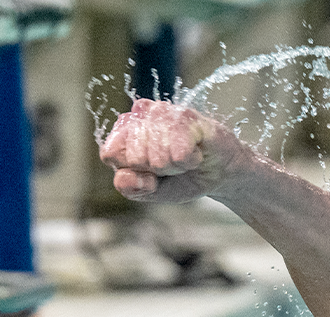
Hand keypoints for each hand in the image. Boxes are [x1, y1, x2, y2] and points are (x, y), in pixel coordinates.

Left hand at [99, 99, 251, 203]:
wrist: (219, 175)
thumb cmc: (183, 179)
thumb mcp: (152, 192)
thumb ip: (132, 188)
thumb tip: (123, 176)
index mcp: (124, 134)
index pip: (109, 152)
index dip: (132, 170)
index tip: (149, 175)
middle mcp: (140, 117)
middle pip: (134, 155)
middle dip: (155, 170)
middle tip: (170, 166)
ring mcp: (163, 112)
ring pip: (156, 154)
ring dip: (174, 165)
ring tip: (184, 160)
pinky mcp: (186, 114)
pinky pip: (178, 147)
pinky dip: (188, 160)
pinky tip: (195, 155)